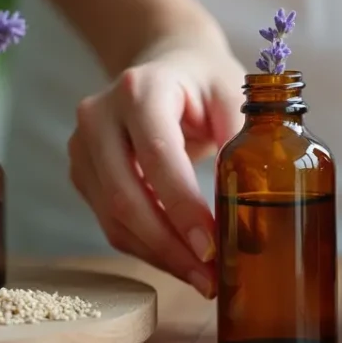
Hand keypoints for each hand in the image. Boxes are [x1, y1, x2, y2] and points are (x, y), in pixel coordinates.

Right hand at [67, 31, 245, 297]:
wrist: (164, 62)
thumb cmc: (204, 78)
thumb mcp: (232, 90)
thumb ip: (243, 135)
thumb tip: (258, 200)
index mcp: (139, 90)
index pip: (158, 156)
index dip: (182, 207)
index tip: (212, 247)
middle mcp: (99, 117)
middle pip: (126, 196)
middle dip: (170, 246)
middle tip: (210, 280)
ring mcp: (83, 146)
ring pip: (114, 218)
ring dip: (159, 256)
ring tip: (202, 280)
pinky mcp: (83, 173)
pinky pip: (110, 222)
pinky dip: (146, 248)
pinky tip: (179, 262)